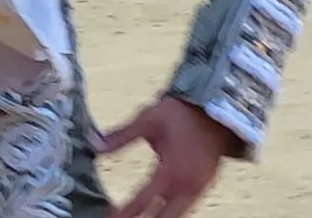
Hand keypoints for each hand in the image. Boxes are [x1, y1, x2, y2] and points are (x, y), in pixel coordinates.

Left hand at [94, 96, 236, 217]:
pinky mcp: (206, 183)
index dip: (123, 213)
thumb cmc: (183, 112)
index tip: (108, 217)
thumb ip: (122, 135)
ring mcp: (199, 187)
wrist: (216, 105)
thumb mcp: (149, 119)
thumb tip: (95, 145)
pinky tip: (162, 212)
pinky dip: (173, 213)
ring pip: (177, 216)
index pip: (142, 202)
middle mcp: (186, 185)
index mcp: (170, 172)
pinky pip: (187, 207)